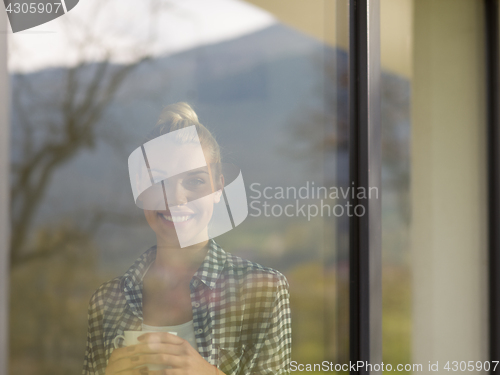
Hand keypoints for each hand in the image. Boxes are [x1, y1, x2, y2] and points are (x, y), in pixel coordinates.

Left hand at [105, 332, 225, 374]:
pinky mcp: (183, 373)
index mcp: (184, 344)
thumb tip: (152, 346)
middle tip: (133, 351)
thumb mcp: (187, 352)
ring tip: (137, 362)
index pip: (165, 336)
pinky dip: (154, 372)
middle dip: (145, 349)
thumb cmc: (194, 364)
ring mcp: (184, 363)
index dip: (151, 336)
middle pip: (161, 347)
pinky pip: (164, 372)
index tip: (140, 339)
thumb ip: (174, 348)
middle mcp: (184, 351)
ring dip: (147, 360)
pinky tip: (146, 373)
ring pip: (161, 358)